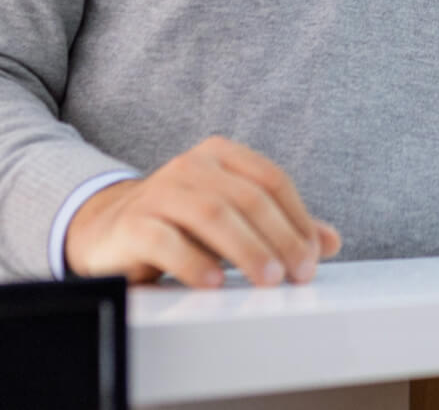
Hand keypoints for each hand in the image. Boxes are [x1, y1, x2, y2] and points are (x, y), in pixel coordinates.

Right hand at [65, 136, 342, 287]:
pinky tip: (215, 283)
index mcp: (220, 156)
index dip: (297, 219)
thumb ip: (280, 226)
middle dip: (279, 238)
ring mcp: (159, 192)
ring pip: (211, 215)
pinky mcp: (132, 223)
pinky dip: (194, 262)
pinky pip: (166, 240)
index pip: (271, 180)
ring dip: (246, 250)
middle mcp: (190, 166)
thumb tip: (330, 242)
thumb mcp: (233, 219)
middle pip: (247, 198)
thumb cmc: (181, 224)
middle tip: (298, 274)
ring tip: (268, 280)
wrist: (107, 230)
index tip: (314, 256)